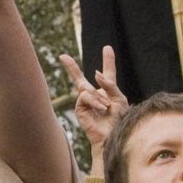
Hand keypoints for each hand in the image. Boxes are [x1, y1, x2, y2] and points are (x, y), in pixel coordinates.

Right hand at [60, 46, 128, 173]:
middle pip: (80, 79)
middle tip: (62, 56)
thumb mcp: (119, 98)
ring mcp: (86, 102)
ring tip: (106, 108)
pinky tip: (101, 109)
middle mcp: (95, 95)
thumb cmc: (119, 119)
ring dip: (99, 97)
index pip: (108, 74)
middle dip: (71, 67)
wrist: (112, 135)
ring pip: (87, 89)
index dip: (108, 60)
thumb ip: (109, 84)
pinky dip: (94, 101)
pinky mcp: (80, 109)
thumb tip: (94, 74)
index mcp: (108, 91)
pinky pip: (85, 97)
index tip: (107, 48)